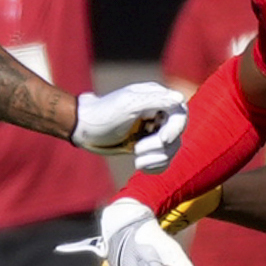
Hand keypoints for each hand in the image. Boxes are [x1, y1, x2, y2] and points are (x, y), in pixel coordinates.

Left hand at [73, 83, 187, 170]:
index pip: (180, 114)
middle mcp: (158, 114)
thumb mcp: (128, 105)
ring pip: (172, 150)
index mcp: (156, 98)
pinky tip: (139, 166)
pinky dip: (154, 166)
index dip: (175, 128)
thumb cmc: (103, 114)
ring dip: (155, 158)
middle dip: (159, 146)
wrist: (84, 130)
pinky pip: (163, 161)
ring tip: (136, 160)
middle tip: (137, 149)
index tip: (162, 139)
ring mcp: (154, 131)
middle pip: (177, 135)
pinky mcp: (148, 146)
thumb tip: (180, 99)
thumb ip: (155, 100)